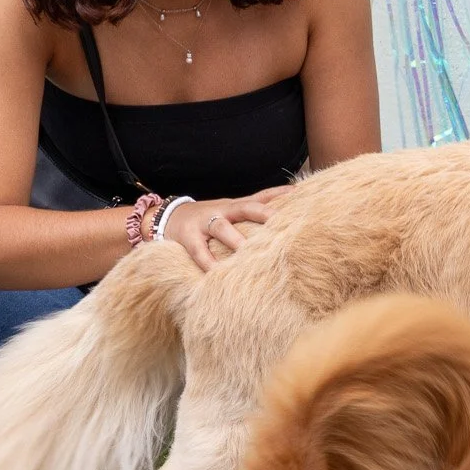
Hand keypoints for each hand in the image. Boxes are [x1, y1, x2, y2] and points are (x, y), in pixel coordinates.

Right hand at [160, 187, 287, 269]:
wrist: (169, 216)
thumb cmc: (209, 217)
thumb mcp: (230, 210)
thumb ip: (254, 209)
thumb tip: (286, 206)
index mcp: (234, 205)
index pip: (260, 198)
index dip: (279, 195)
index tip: (300, 196)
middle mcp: (222, 210)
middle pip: (245, 208)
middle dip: (263, 214)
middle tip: (281, 224)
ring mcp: (204, 222)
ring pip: (221, 228)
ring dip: (234, 239)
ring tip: (247, 251)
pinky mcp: (188, 238)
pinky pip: (199, 251)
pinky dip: (208, 262)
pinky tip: (216, 273)